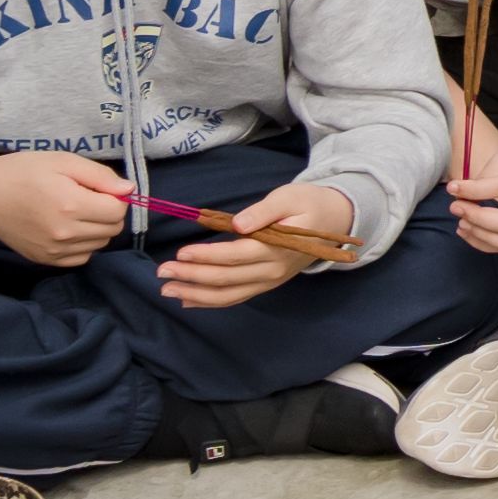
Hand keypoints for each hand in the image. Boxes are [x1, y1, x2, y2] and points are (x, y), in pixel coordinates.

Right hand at [0, 149, 136, 266]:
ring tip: (74, 211)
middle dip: (108, 212)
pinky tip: (67, 227)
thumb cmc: (23, 172)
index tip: (97, 188)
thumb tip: (130, 190)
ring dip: (96, 228)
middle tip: (86, 197)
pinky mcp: (44, 260)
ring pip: (100, 244)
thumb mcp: (64, 161)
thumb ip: (101, 176)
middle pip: (112, 229)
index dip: (115, 197)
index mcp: (71, 206)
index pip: (119, 210)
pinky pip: (82, 257)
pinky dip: (83, 244)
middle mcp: (64, 234)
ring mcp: (53, 251)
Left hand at [158, 176, 354, 309]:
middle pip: (227, 278)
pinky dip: (210, 301)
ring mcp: (270, 280)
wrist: (335, 221)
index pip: (236, 255)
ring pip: (228, 294)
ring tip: (167, 290)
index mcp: (278, 247)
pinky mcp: (266, 284)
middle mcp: (273, 270)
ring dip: (196, 294)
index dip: (208, 256)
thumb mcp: (289, 196)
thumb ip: (263, 211)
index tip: (182, 252)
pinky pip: (236, 297)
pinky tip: (188, 300)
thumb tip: (237, 224)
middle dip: (192, 277)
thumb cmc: (308, 204)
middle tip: (162, 272)